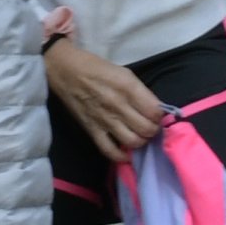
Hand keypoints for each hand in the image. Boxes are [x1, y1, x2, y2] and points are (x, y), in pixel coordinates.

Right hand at [46, 35, 168, 158]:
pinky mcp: (92, 130)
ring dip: (141, 141)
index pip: (155, 111)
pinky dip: (121, 156)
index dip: (160, 116)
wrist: (65, 71)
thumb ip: (140, 92)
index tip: (157, 115)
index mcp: (128, 87)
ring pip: (133, 141)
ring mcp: (105, 120)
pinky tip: (126, 153)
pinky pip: (110, 151)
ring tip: (139, 136)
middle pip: (147, 129)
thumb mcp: (124, 73)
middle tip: (150, 126)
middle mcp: (118, 105)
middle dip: (153, 130)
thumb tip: (154, 109)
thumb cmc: (96, 68)